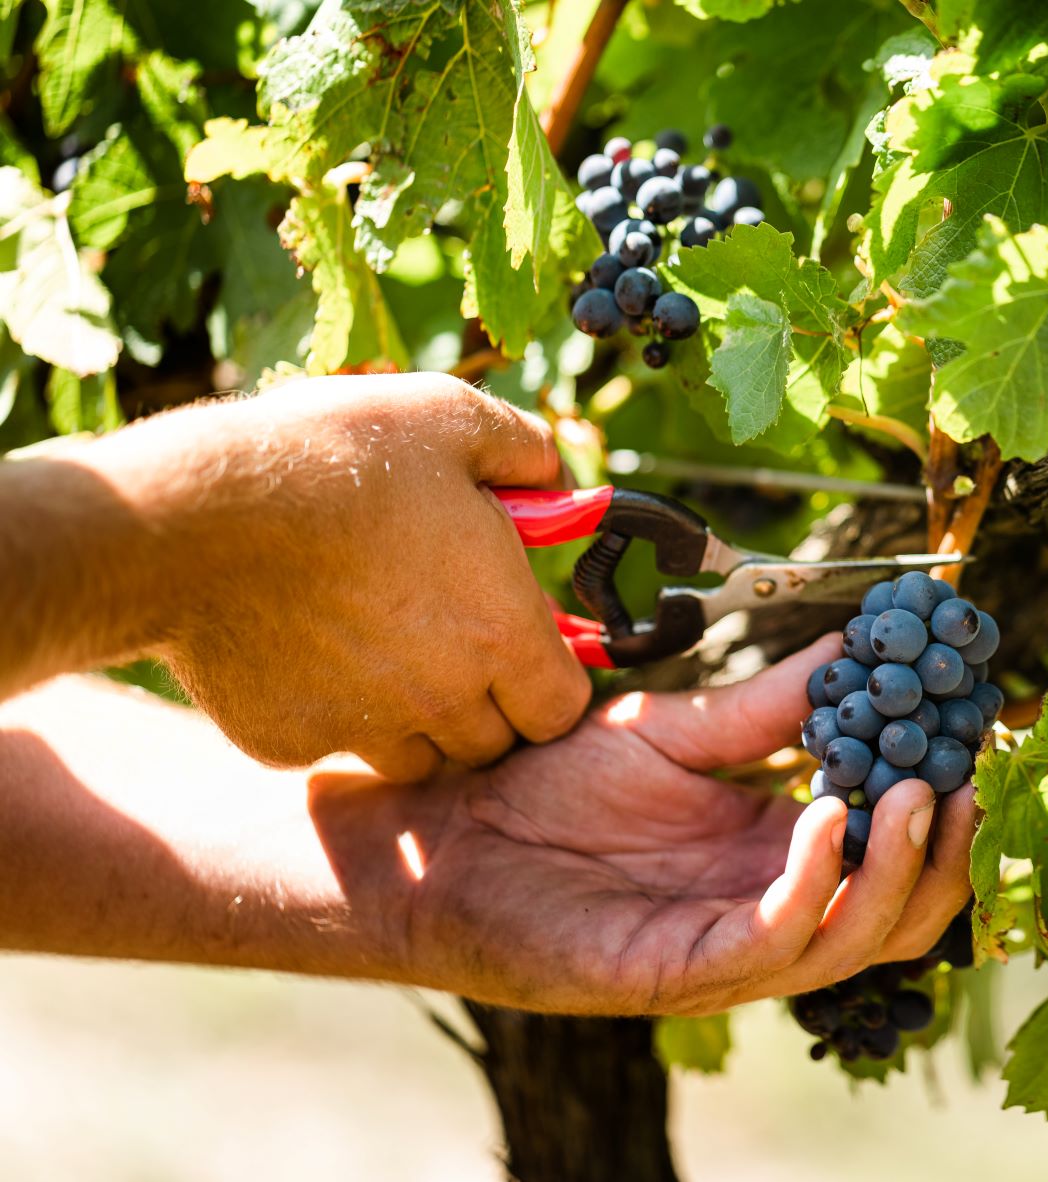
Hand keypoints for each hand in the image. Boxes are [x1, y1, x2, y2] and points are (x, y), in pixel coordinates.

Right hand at [101, 372, 589, 778]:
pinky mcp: (289, 741)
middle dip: (486, 701)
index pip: (562, 709)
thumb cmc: (333, 458)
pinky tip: (305, 650)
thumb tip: (564, 485)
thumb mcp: (451, 417)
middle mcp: (444, 700)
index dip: (549, 679)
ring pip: (416, 756)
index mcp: (502, 634)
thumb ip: (526, 454)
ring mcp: (365, 728)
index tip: (523, 644)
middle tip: (451, 640)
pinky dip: (330, 712)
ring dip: (414, 718)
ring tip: (381, 646)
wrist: (192, 514)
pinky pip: (330, 743)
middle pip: (493, 742)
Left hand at [331, 639, 977, 1013]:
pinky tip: (827, 816)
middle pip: (901, 909)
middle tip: (967, 777)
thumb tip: (858, 644)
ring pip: (856, 937)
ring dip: (899, 868)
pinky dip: (815, 882)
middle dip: (947, 850)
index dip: (944, 800)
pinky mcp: (682, 972)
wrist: (448, 831)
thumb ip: (770, 703)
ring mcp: (732, 947)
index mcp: (780, 851)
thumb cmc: (552, 784)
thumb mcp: (681, 727)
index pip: (893, 846)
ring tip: (913, 788)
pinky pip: (776, 941)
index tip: (977, 732)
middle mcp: (771, 907)